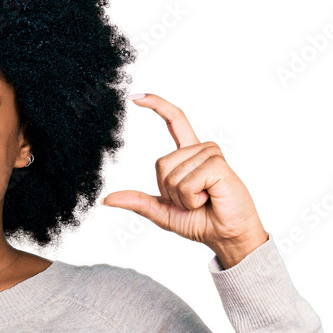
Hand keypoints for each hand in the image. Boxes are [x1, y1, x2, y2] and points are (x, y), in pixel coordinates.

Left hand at [101, 94, 268, 267]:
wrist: (226, 236)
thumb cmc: (200, 222)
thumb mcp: (163, 212)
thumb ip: (138, 202)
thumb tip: (106, 199)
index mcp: (188, 156)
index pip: (174, 121)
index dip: (157, 106)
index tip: (135, 96)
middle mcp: (200, 150)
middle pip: (161, 163)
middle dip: (169, 191)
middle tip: (192, 200)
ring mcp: (210, 155)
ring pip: (173, 174)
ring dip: (182, 197)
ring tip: (203, 199)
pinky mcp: (218, 164)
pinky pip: (187, 181)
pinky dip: (192, 197)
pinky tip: (208, 197)